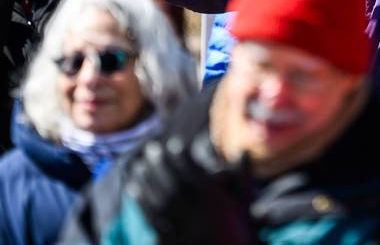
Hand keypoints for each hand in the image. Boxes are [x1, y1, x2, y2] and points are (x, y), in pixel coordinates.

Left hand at [126, 135, 252, 244]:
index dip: (183, 158)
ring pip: (161, 201)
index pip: (195, 175)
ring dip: (147, 181)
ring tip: (139, 166)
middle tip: (151, 148)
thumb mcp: (245, 203)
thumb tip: (245, 149)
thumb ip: (243, 175)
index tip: (174, 144)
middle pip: (174, 185)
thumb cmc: (240, 231)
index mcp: (215, 204)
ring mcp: (182, 230)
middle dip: (161, 164)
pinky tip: (134, 189)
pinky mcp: (171, 242)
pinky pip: (154, 220)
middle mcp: (197, 215)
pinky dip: (142, 202)